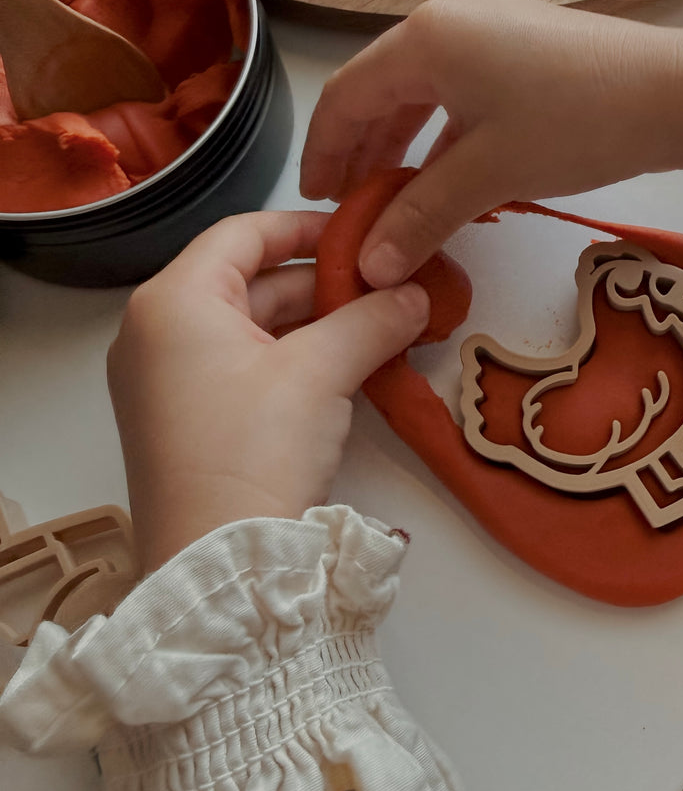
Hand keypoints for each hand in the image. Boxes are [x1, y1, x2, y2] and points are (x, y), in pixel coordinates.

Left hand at [107, 210, 427, 573]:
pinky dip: (292, 362)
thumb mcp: (321, 373)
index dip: (308, 227)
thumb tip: (416, 295)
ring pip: (250, 328)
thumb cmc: (255, 450)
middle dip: (324, 284)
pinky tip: (347, 370)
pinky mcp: (183, 423)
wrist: (220, 564)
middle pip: (249, 281)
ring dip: (315, 325)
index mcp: (173, 301)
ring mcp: (165, 381)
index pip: (243, 233)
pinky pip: (242, 369)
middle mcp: (156, 332)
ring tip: (381, 329)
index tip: (365, 234)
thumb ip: (372, 320)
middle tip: (388, 288)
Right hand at [300, 0, 682, 287]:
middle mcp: (447, 17)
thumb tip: (371, 267)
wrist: (678, 94)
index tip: (314, 200)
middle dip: (359, 149)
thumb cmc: (575, 125)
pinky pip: (458, 86)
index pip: (346, 95)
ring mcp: (488, 24)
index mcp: (424, 38)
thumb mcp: (488, 174)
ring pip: (421, 88)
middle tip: (347, 206)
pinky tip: (443, 173)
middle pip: (380, 87)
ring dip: (400, 142)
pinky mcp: (522, 40)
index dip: (322, 151)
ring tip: (388, 196)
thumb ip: (421, 216)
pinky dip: (440, 130)